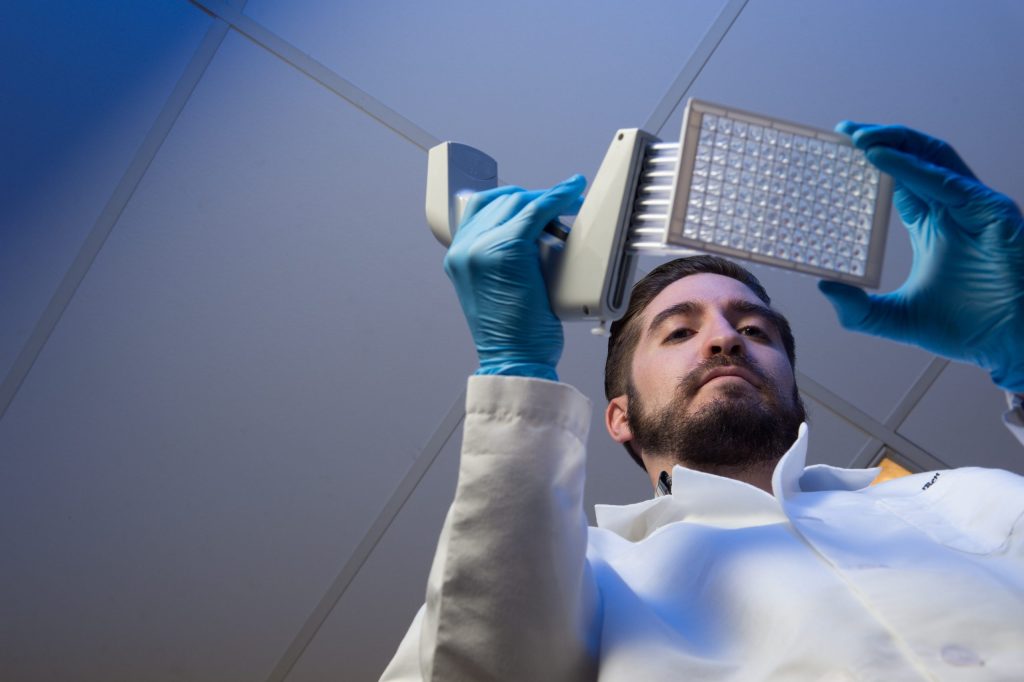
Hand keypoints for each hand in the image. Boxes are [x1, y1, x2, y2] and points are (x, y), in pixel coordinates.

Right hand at [444, 175, 585, 380]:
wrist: (514, 360)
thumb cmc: (515, 333)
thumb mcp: (497, 288)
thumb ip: (502, 259)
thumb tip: (536, 233)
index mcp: (459, 256)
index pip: (481, 207)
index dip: (513, 198)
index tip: (536, 200)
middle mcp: (464, 248)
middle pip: (501, 200)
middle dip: (534, 196)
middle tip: (563, 200)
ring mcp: (481, 247)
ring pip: (519, 202)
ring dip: (548, 197)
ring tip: (571, 200)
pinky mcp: (506, 249)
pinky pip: (536, 211)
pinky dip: (557, 198)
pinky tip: (570, 194)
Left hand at [818, 123, 1023, 391]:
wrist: (1012, 344)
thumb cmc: (966, 328)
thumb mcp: (897, 317)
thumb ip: (859, 309)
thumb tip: (824, 286)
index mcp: (933, 224)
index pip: (897, 180)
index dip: (871, 161)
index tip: (838, 149)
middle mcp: (953, 208)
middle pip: (915, 156)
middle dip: (881, 138)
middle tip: (843, 131)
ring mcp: (974, 206)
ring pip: (932, 157)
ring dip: (894, 142)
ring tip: (857, 137)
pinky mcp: (991, 212)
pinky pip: (945, 181)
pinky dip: (910, 167)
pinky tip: (879, 158)